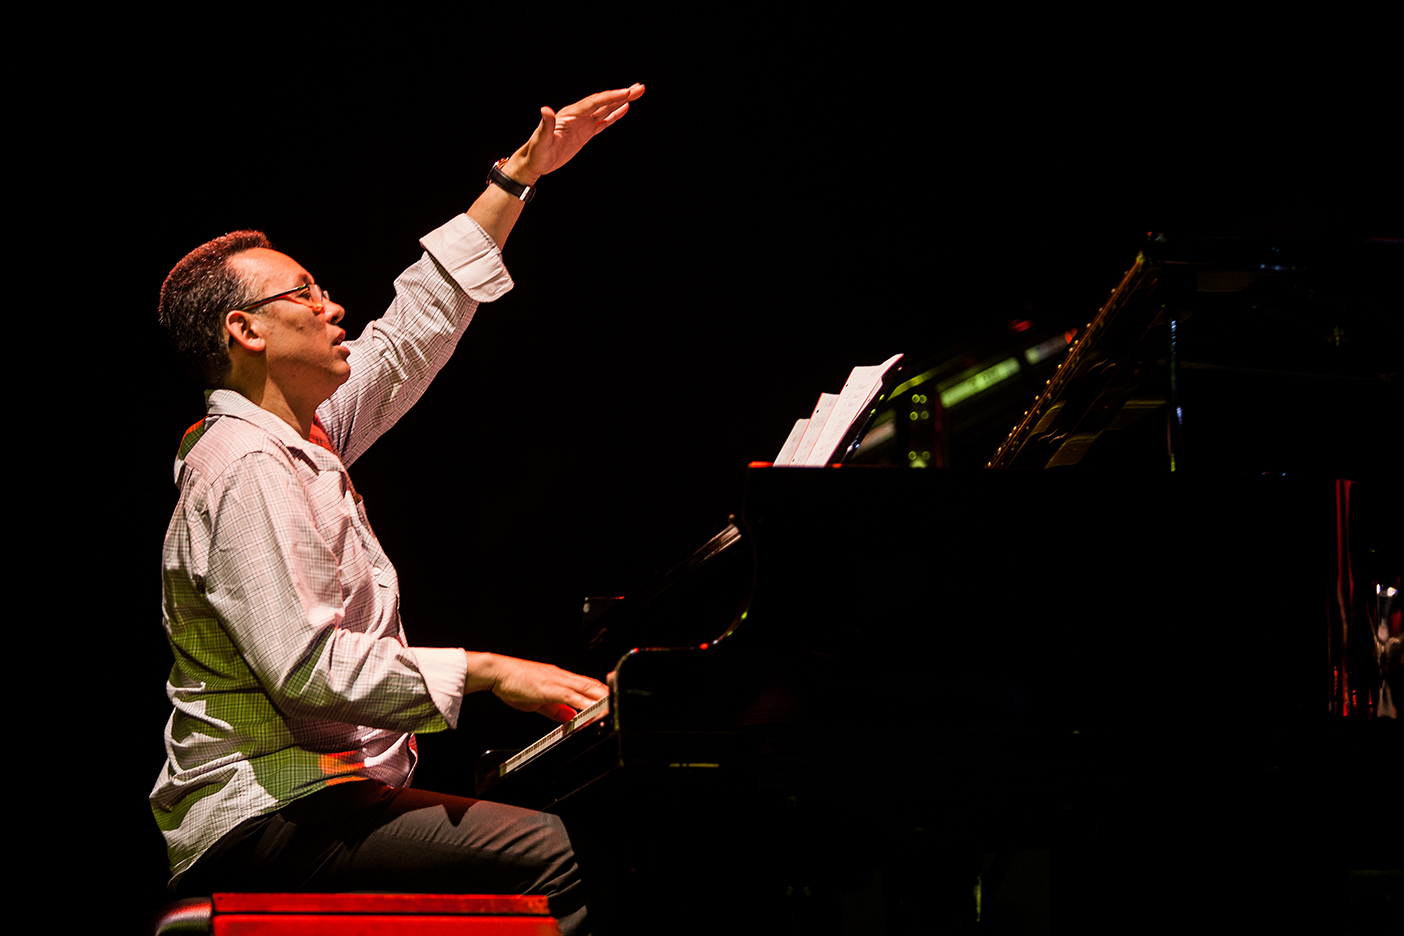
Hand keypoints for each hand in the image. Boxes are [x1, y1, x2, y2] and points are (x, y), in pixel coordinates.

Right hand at [465, 652, 607, 722]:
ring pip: (586, 689)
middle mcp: (563, 677)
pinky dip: (583, 704)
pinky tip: (590, 712)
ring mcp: (558, 681)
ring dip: (601, 700)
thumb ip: (556, 709)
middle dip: (608, 695)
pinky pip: (571, 697)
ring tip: (612, 710)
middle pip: (593, 685)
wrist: (498, 671)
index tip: (613, 702)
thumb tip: (570, 717)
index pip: (589, 685)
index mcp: (562, 678)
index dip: (603, 693)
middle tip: (620, 705)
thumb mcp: (539, 700)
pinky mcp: (549, 688)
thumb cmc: (515, 682)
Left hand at [504, 83, 645, 184]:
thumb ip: (546, 125)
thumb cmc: (536, 152)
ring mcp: (582, 124)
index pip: (594, 102)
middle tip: (639, 88)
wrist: (534, 162)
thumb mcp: (540, 140)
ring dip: (620, 101)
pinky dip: (614, 115)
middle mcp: (578, 116)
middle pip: (603, 102)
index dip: (611, 97)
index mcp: (570, 115)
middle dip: (621, 95)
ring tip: (636, 93)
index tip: (627, 93)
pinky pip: (603, 122)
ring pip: (605, 109)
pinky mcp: (585, 133)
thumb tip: (546, 110)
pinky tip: (624, 109)